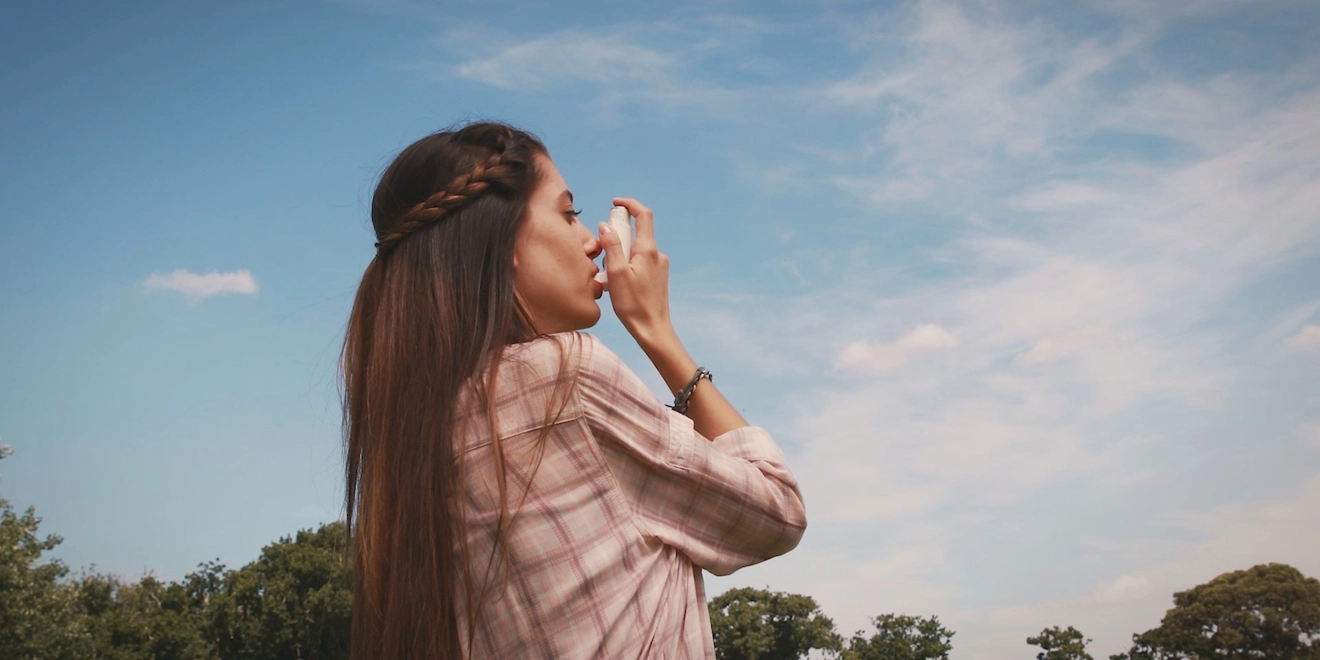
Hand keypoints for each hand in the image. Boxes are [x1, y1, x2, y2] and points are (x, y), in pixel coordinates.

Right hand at [598, 197, 672, 346]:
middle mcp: (657, 254)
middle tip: (602, 253)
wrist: (652, 330)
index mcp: (648, 249)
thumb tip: (606, 225)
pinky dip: (626, 265)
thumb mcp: (616, 273)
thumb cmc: (634, 305)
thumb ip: (611, 246)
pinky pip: (639, 262)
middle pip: (635, 232)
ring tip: (609, 275)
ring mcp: (659, 265)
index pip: (643, 214)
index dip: (629, 205)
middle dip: (616, 237)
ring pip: (635, 249)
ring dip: (619, 254)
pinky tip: (618, 283)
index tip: (615, 204)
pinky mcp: (657, 276)